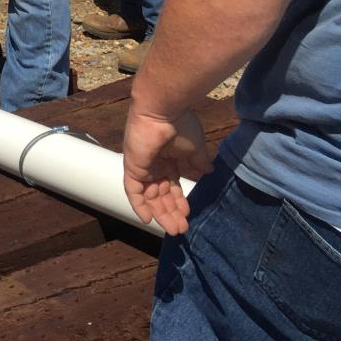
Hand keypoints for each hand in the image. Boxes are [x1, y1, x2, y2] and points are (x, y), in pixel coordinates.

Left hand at [122, 107, 211, 234]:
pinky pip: (132, 191)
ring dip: (160, 213)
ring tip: (174, 229)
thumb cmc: (180, 125)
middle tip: (181, 228)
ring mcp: (142, 166)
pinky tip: (149, 220)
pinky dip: (139, 205)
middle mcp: (154, 164)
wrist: (163, 111)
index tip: (188, 213)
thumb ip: (200, 163)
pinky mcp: (132, 167)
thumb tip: (208, 172)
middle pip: (161, 194)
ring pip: (149, 196)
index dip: (179, 200)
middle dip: (171, 212)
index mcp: (168, 159)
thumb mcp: (196, 148)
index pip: (171, 185)